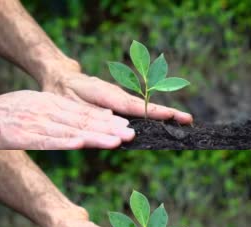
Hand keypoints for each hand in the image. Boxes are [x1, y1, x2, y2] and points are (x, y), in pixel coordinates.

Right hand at [0, 90, 134, 148]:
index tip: (125, 125)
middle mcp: (45, 111)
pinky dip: (63, 142)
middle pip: (82, 121)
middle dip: (108, 128)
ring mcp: (33, 123)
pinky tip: (80, 144)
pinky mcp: (19, 135)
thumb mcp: (33, 104)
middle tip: (131, 134)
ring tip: (115, 141)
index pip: (83, 112)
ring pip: (69, 131)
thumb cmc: (6, 112)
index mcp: (49, 103)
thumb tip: (82, 125)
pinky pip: (45, 140)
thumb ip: (57, 112)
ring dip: (94, 136)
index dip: (106, 120)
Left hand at [43, 68, 192, 122]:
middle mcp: (119, 96)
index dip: (157, 112)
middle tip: (190, 121)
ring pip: (144, 109)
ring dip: (164, 115)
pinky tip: (163, 123)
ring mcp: (121, 99)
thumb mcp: (73, 104)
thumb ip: (95, 114)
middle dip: (169, 114)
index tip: (175, 116)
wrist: (60, 78)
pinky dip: (152, 116)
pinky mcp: (119, 103)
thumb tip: (118, 122)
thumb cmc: (64, 92)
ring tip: (184, 122)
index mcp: (110, 95)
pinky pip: (137, 111)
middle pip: (148, 107)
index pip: (138, 106)